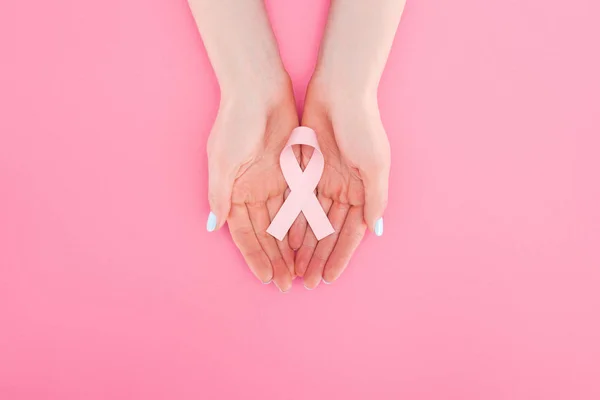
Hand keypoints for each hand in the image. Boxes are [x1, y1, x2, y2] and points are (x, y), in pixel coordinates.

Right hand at [206, 80, 297, 291]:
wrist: (259, 90)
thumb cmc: (236, 124)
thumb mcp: (223, 162)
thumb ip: (220, 195)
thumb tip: (215, 225)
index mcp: (233, 191)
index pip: (245, 233)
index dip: (255, 257)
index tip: (266, 278)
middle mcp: (252, 190)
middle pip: (266, 233)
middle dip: (276, 258)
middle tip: (288, 283)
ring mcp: (273, 181)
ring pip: (284, 222)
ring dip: (291, 246)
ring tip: (301, 269)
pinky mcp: (292, 171)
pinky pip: (300, 203)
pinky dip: (304, 222)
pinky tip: (311, 242)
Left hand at [292, 80, 389, 288]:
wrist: (340, 91)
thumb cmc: (363, 127)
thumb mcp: (375, 165)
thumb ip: (375, 199)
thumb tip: (374, 231)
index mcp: (364, 191)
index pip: (350, 233)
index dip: (340, 257)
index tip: (330, 279)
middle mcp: (345, 189)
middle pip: (330, 232)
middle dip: (320, 257)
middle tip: (308, 281)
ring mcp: (325, 180)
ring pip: (313, 220)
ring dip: (306, 244)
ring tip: (296, 267)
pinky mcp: (307, 169)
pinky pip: (299, 201)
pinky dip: (294, 221)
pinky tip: (287, 240)